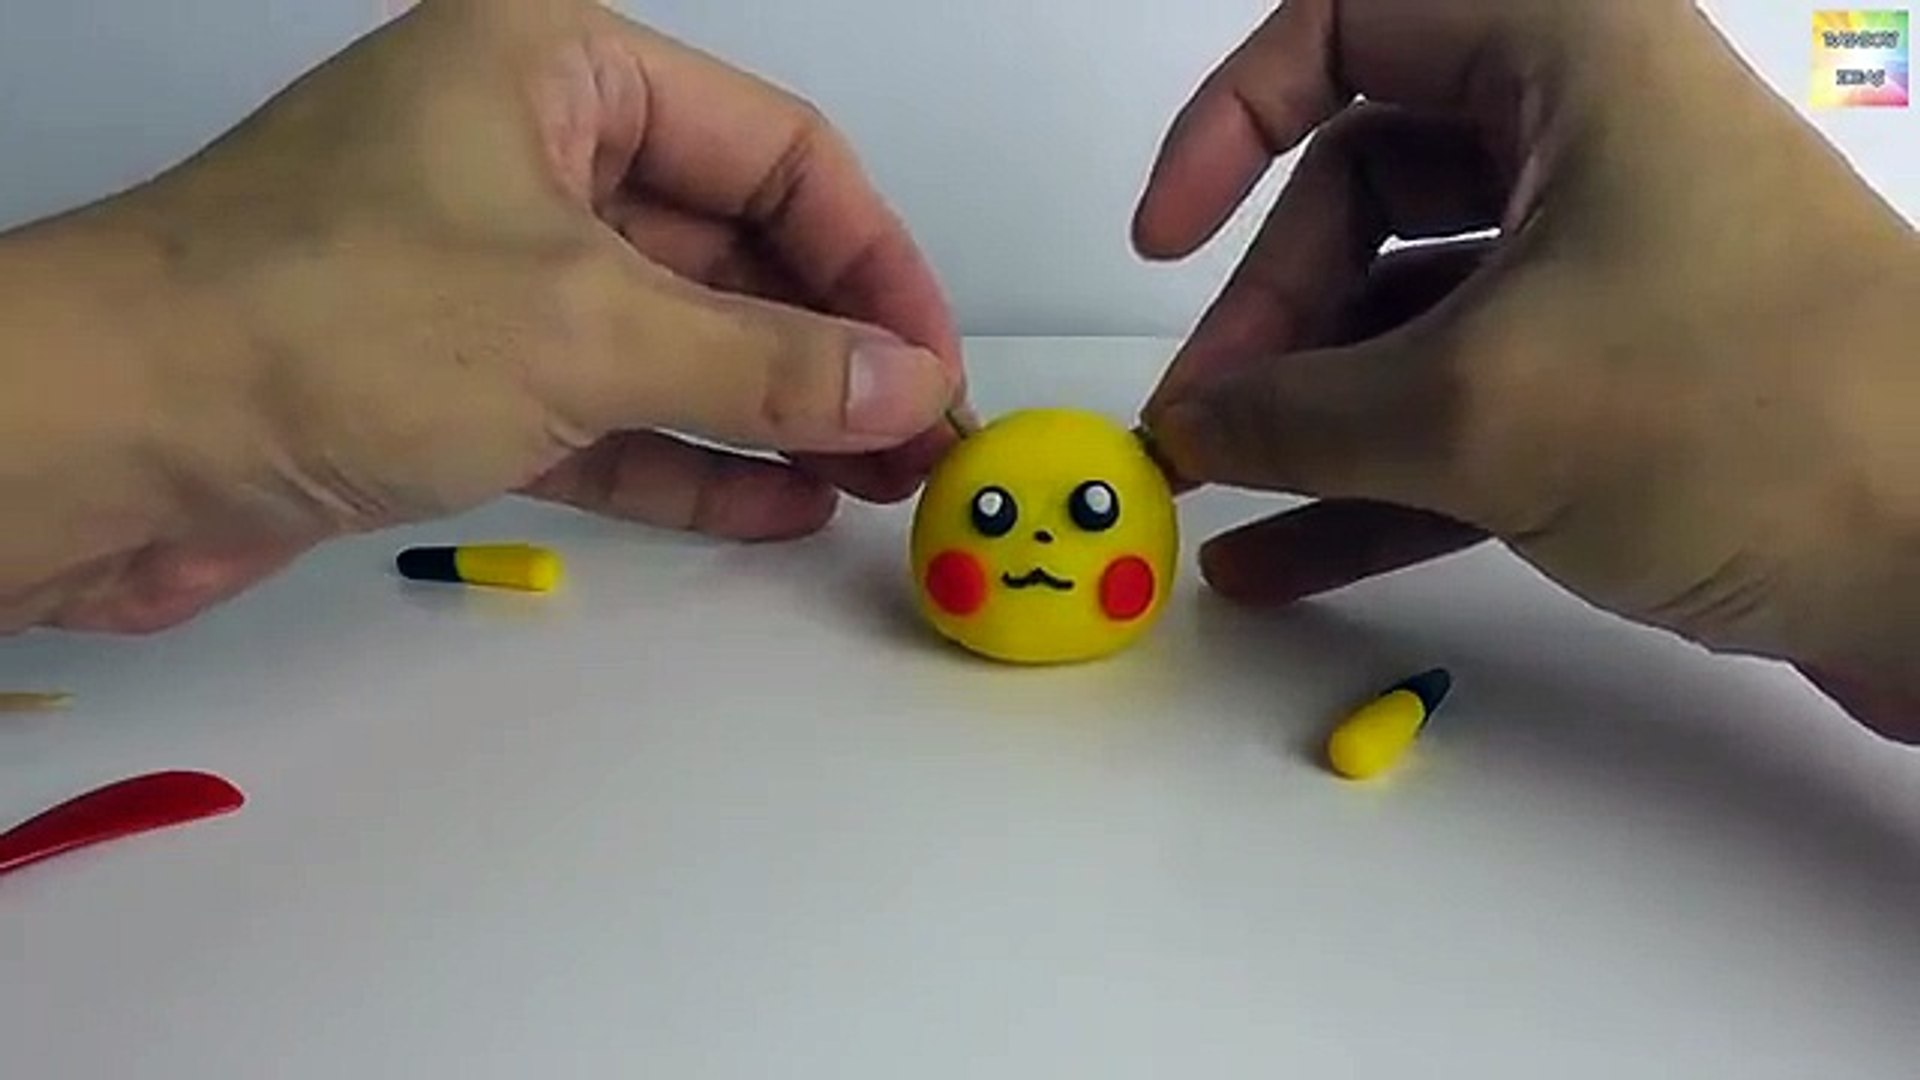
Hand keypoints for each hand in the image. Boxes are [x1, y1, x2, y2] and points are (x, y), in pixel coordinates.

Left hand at [0, 0, 963, 633]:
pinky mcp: (462, 374)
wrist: (105, 441)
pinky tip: (771, 502)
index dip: (873, 257)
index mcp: (555, 68)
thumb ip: (761, 359)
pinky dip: (692, 455)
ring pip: (679, 334)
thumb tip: (890, 379)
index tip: (927, 353)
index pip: (777, 150)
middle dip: (831, 344)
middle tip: (913, 429)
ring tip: (868, 477)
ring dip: (776, 410)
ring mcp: (494, 269)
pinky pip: (615, 407)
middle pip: (736, 245)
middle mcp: (528, 155)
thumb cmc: (285, 318)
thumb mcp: (582, 327)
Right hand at [1133, 0, 1919, 738]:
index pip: (1351, 24)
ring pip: (1402, 316)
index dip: (1231, 118)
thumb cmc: (1762, 418)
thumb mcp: (1479, 408)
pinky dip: (1366, 478)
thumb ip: (1299, 412)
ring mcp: (1603, 276)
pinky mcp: (1619, 391)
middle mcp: (1584, 148)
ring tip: (1214, 498)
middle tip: (1200, 424)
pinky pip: (1454, 413)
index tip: (1168, 234)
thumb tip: (1187, 427)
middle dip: (1268, 315)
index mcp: (1568, 61)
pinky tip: (1277, 558)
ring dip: (1301, 410)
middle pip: (1359, 196)